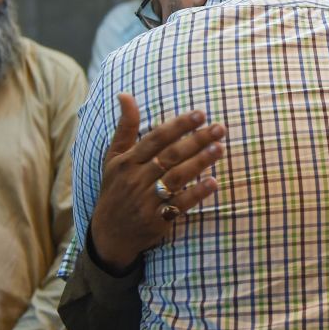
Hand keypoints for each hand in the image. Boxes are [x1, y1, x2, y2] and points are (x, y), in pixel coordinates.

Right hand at [91, 94, 225, 273]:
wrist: (108, 235)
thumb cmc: (114, 190)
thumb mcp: (113, 158)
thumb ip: (125, 127)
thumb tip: (124, 94)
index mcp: (127, 162)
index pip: (156, 138)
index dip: (179, 125)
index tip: (200, 114)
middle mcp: (136, 179)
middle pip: (171, 156)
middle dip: (196, 140)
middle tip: (220, 128)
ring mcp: (147, 201)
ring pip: (177, 177)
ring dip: (200, 162)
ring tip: (220, 148)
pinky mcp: (157, 220)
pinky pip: (180, 205)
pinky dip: (196, 194)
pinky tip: (213, 183)